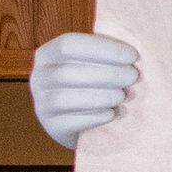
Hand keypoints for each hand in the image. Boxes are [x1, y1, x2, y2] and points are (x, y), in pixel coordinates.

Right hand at [31, 31, 139, 146]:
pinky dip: (94, 117)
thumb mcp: (91, 62)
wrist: (75, 118)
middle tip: (133, 76)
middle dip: (106, 74)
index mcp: (47, 54)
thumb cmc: (89, 81)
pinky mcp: (52, 126)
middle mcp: (39, 77)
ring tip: (122, 95)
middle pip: (67, 72)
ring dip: (99, 96)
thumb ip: (104, 53)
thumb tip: (131, 53)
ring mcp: (42, 104)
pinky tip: (112, 113)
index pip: (68, 45)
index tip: (132, 55)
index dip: (102, 49)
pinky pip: (70, 122)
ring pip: (65, 99)